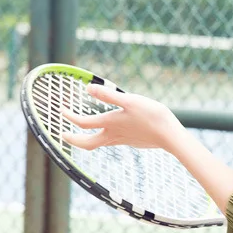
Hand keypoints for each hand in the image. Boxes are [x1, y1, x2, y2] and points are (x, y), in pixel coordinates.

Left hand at [61, 84, 185, 152]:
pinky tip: (114, 129)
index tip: (61, 111)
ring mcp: (124, 140)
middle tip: (64, 135)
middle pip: (88, 143)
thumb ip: (108, 95)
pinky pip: (115, 141)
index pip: (83, 123)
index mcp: (111, 123)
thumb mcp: (130, 101)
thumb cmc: (152, 117)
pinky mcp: (134, 142)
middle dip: (74, 140)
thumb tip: (87, 88)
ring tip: (86, 132)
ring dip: (89, 139)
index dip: (69, 117)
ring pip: (101, 143)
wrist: (171, 136)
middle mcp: (114, 135)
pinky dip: (107, 136)